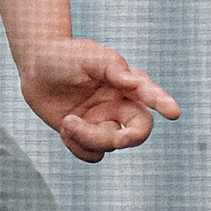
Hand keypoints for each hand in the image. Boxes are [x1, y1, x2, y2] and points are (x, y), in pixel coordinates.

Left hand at [18, 38, 178, 165]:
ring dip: (88, 138)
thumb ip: (111, 66)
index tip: (173, 112)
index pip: (149, 94)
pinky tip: (65, 127)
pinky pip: (92, 155)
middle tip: (119, 138)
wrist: (36, 68)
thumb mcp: (87, 55)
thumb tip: (133, 82)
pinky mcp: (86, 136)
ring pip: (110, 145)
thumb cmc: (64, 55)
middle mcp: (119, 105)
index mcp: (126, 83)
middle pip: (138, 130)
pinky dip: (77, 147)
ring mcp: (104, 122)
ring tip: (67, 121)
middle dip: (130, 138)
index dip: (162, 103)